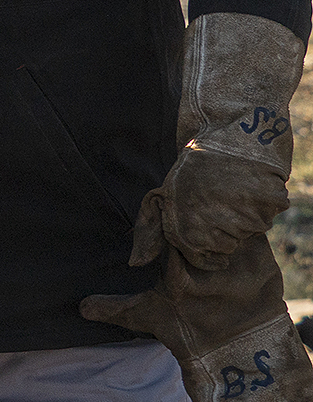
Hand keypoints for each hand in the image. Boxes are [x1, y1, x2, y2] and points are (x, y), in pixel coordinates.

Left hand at [131, 148, 289, 271]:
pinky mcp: (267, 207)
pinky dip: (259, 206)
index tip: (205, 224)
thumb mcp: (163, 196)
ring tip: (230, 192)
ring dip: (242, 217)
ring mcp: (243, 219)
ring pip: (246, 233)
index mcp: (186, 230)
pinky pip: (265, 218)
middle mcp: (214, 230)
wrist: (227, 138)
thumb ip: (151, 230)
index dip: (204, 242)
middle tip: (216, 200)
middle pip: (226, 246)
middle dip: (222, 228)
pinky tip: (247, 188)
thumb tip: (135, 264)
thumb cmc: (192, 170)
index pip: (202, 258)